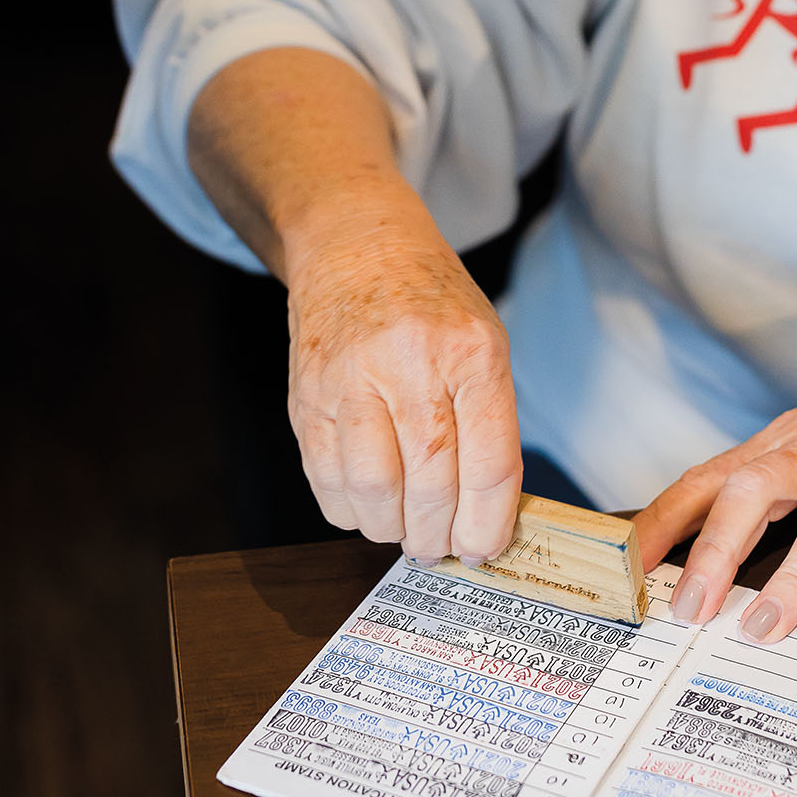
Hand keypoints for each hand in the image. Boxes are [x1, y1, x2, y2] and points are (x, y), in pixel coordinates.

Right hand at [283, 183, 521, 563]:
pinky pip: (326, 481)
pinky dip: (351, 511)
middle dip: (438, 534)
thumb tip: (486, 517)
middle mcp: (410, 362)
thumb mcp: (483, 342)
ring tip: (406, 527)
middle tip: (442, 546)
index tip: (485, 549)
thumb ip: (489, 423)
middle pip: (430, 483)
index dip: (488, 523)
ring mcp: (350, 379)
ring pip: (372, 492)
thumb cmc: (431, 303)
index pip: (488, 462)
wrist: (356, 247)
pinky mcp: (306, 397)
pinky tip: (369, 504)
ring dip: (392, 529)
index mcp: (470, 350)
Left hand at [634, 326, 796, 649]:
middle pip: (754, 490)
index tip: (623, 567)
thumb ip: (766, 483)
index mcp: (787, 443)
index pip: (708, 479)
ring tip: (766, 630)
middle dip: (716, 551)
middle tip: (689, 610)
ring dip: (794, 579)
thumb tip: (697, 542)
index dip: (662, 522)